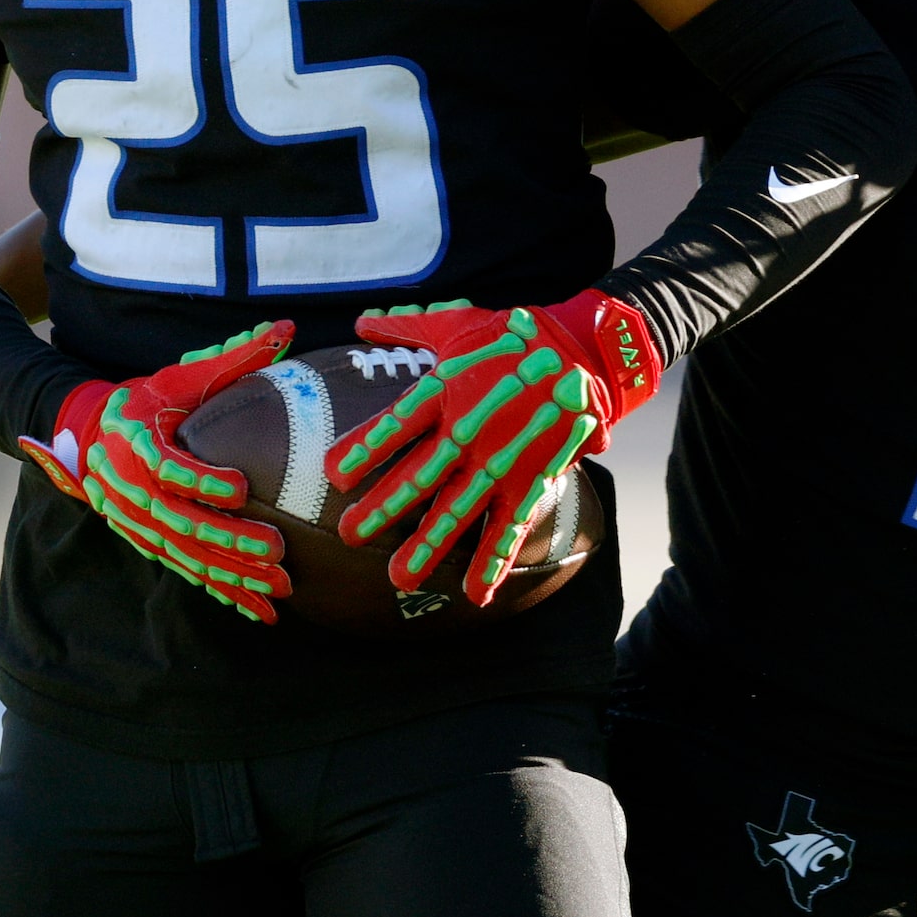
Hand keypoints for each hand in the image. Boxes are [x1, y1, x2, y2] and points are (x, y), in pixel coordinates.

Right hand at [16, 321, 297, 623]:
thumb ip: (233, 355)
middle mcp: (128, 487)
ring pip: (185, 555)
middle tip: (276, 550)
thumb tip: (286, 328)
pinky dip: (222, 592)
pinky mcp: (147, 543)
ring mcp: (135, 522)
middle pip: (179, 520)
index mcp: (134, 441)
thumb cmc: (148, 398)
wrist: (88, 433)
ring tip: (277, 585)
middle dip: (228, 540)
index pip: (166, 466)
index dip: (200, 479)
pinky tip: (258, 611)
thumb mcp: (180, 374)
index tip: (240, 488)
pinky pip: (186, 572)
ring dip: (231, 574)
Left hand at [325, 292, 660, 605]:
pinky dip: (494, 562)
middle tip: (348, 536)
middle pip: (419, 475)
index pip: (397, 424)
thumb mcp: (458, 323)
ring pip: (459, 510)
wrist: (584, 352)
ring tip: (399, 577)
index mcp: (446, 390)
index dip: (364, 450)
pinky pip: (510, 526)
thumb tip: (361, 321)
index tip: (332, 476)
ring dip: (428, 545)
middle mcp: (469, 430)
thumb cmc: (514, 336)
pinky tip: (475, 595)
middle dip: (383, 508)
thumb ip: (407, 326)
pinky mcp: (530, 480)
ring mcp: (501, 460)